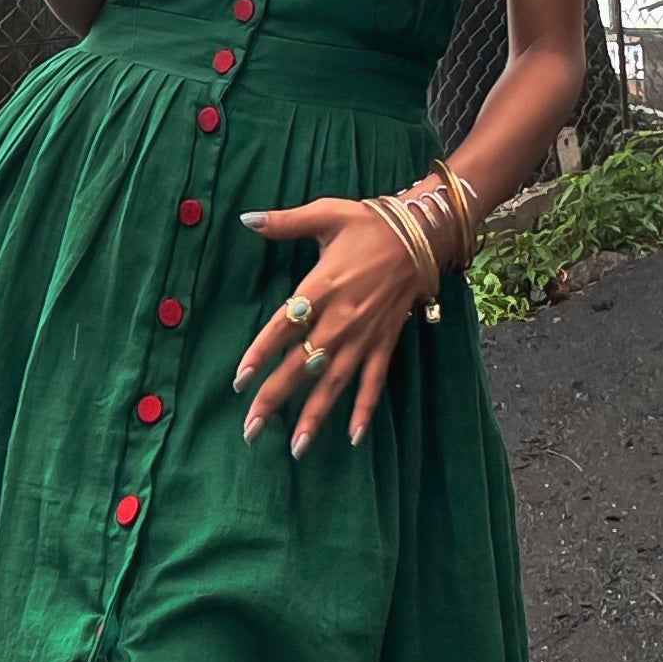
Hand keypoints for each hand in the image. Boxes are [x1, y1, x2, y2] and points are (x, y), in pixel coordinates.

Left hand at [233, 197, 429, 452]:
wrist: (422, 234)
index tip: (240, 381)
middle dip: (276, 398)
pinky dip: (366, 409)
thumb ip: (285, 221)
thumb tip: (246, 218)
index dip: (261, 354)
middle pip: (303, 364)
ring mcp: (365, 335)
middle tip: (251, 429)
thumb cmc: (369, 223)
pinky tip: (355, 437)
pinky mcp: (385, 342)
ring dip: (316, 415)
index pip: (284, 326)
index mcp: (322, 286)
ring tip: (296, 448)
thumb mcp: (326, 213)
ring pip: (336, 382)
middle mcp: (342, 318)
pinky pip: (375, 381)